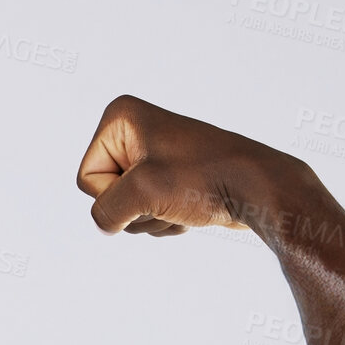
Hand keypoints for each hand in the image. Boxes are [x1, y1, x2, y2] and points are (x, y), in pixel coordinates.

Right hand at [75, 95, 303, 236]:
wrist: (256, 187)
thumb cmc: (205, 177)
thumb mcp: (142, 193)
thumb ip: (105, 212)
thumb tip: (104, 225)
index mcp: (120, 119)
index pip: (87, 178)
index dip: (115, 193)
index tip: (150, 184)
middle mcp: (132, 132)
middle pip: (105, 195)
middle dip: (135, 208)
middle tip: (168, 196)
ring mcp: (151, 156)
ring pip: (126, 209)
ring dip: (152, 217)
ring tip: (182, 202)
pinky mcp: (168, 178)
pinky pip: (146, 213)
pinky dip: (165, 220)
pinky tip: (190, 209)